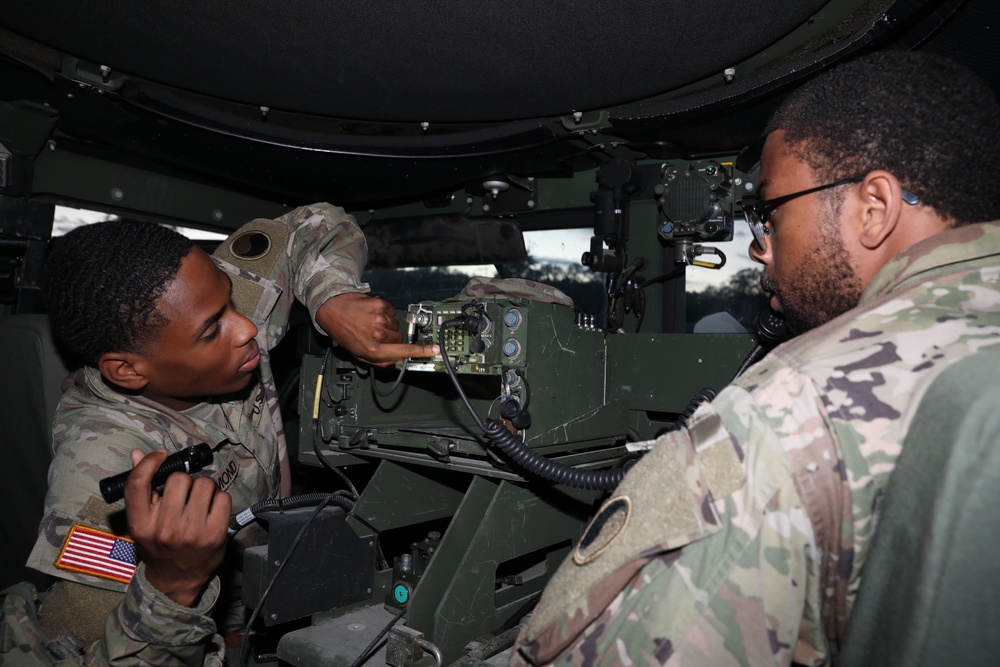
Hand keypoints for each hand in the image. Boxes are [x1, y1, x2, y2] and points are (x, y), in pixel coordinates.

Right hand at [124, 449, 230, 606]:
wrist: (177, 580)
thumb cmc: (159, 545)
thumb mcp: (143, 522)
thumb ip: (141, 489)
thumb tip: (139, 454)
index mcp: (141, 524)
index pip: (138, 483)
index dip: (149, 463)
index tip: (159, 456)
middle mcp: (165, 529)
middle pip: (179, 479)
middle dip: (183, 480)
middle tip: (184, 493)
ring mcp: (192, 533)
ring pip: (204, 484)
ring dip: (203, 487)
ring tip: (198, 501)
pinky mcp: (215, 535)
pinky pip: (223, 497)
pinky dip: (219, 499)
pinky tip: (211, 511)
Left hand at [316, 292, 438, 366]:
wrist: (332, 309)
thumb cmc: (344, 332)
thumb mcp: (358, 354)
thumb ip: (380, 360)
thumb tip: (398, 360)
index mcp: (373, 350)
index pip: (404, 352)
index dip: (421, 352)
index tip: (434, 350)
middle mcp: (378, 334)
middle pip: (400, 338)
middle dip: (392, 339)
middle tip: (376, 335)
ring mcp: (380, 318)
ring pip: (395, 325)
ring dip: (386, 325)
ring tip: (370, 323)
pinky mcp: (380, 304)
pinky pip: (391, 311)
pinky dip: (384, 313)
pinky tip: (372, 314)